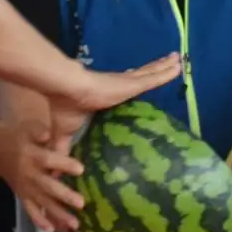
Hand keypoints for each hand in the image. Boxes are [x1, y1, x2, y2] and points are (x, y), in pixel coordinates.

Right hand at [0, 121, 86, 231]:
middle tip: (81, 204)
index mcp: (32, 155)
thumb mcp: (27, 128)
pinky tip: (50, 230)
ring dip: (58, 214)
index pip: (49, 161)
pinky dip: (39, 220)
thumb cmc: (15, 135)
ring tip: (75, 225)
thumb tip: (47, 135)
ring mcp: (25, 187)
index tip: (81, 170)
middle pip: (48, 187)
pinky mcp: (21, 195)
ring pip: (43, 203)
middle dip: (64, 196)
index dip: (65, 165)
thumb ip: (38, 131)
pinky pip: (30, 210)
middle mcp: (29, 174)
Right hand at [47, 53, 182, 153]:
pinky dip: (166, 73)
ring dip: (165, 66)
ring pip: (151, 72)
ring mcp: (127, 82)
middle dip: (157, 67)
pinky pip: (154, 78)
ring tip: (178, 59)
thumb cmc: (67, 108)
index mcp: (108, 93)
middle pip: (143, 74)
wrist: (67, 91)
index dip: (135, 79)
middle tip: (172, 63)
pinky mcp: (131, 83)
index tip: (142, 76)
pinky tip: (178, 66)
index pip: (126, 84)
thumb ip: (63, 148)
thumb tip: (53, 172)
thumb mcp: (64, 132)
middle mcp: (121, 83)